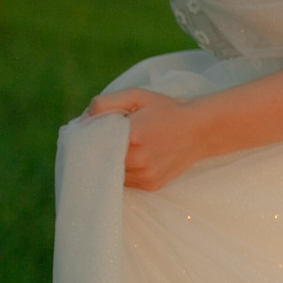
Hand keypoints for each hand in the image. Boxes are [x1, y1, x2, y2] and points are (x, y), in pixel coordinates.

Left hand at [87, 87, 215, 189]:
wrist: (200, 130)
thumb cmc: (166, 110)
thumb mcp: (135, 96)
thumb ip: (104, 103)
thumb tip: (82, 121)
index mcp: (131, 137)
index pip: (92, 143)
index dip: (87, 138)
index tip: (89, 132)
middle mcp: (137, 161)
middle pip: (100, 160)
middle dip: (98, 150)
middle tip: (106, 138)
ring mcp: (145, 176)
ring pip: (111, 173)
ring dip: (111, 162)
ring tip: (125, 147)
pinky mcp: (151, 186)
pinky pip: (126, 181)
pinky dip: (125, 170)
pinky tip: (136, 158)